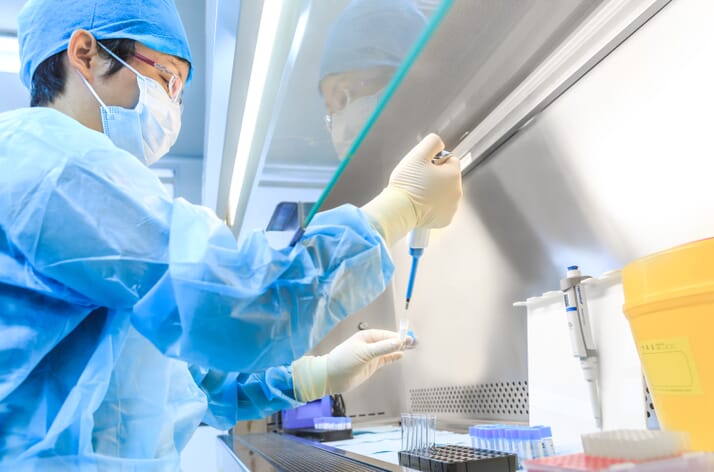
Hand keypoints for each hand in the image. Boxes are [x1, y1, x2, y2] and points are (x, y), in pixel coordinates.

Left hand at [292, 329, 411, 401]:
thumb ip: (382, 348)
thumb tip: (397, 342)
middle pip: (389, 341)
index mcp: (367, 337)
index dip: (399, 337)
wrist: (331, 377)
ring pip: (389, 350)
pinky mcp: (372, 365)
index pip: (387, 335)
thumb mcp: (364, 352)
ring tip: (411, 347)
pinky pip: (386, 359)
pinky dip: (393, 357)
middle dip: (401, 341)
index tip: (409, 339)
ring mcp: (372, 355)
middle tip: (414, 342)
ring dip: (399, 349)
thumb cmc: (342, 360)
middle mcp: (370, 344)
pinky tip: (401, 355)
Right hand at [361, 133, 461, 244]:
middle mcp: (457, 192)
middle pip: (448, 178)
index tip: (422, 168)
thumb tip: (440, 144)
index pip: (450, 160)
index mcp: (453, 174)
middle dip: (436, 177)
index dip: (435, 161)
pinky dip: (433, 206)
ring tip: (418, 193)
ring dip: (435, 192)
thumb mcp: (417, 154)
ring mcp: (452, 208)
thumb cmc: (407, 184)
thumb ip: (432, 142)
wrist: (399, 210)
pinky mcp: (445, 220)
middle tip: (418, 181)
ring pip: (445, 193)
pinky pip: (441, 208)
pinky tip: (421, 205)